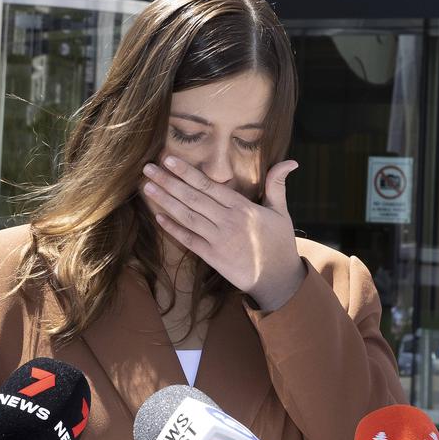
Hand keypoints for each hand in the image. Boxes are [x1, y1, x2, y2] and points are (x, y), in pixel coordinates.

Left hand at [143, 156, 304, 310]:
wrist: (278, 279)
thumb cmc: (279, 243)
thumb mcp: (282, 212)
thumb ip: (277, 185)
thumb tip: (291, 161)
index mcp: (243, 208)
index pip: (210, 185)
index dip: (187, 172)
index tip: (169, 160)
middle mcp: (228, 222)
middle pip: (193, 198)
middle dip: (169, 182)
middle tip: (147, 169)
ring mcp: (219, 240)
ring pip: (187, 217)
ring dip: (165, 201)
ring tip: (147, 187)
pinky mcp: (213, 257)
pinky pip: (189, 240)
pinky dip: (173, 229)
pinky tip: (158, 217)